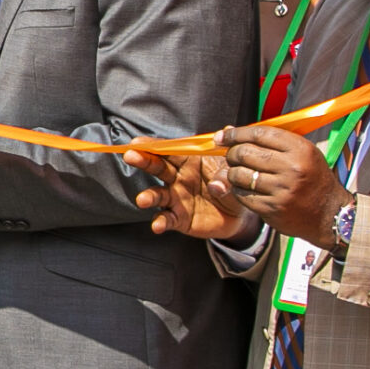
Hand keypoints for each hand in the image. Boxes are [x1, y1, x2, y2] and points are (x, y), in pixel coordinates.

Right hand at [131, 152, 255, 241]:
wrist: (239, 214)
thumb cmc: (231, 184)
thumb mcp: (233, 173)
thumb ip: (227, 169)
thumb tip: (220, 176)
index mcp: (189, 160)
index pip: (170, 150)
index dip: (154, 145)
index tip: (137, 142)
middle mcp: (178, 178)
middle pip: (158, 167)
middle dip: (143, 161)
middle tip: (130, 156)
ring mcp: (176, 198)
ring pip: (158, 194)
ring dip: (149, 196)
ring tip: (142, 200)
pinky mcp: (179, 218)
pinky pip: (167, 219)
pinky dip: (160, 222)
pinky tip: (157, 226)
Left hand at [211, 125, 348, 248]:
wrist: (329, 213)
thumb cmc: (312, 178)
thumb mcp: (301, 153)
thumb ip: (268, 141)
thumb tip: (228, 131)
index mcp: (299, 148)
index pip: (259, 134)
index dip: (235, 134)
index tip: (221, 136)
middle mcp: (291, 167)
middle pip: (244, 153)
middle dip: (231, 153)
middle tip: (231, 156)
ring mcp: (281, 189)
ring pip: (239, 174)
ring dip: (232, 172)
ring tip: (238, 173)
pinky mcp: (272, 208)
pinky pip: (242, 195)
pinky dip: (238, 190)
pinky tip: (245, 188)